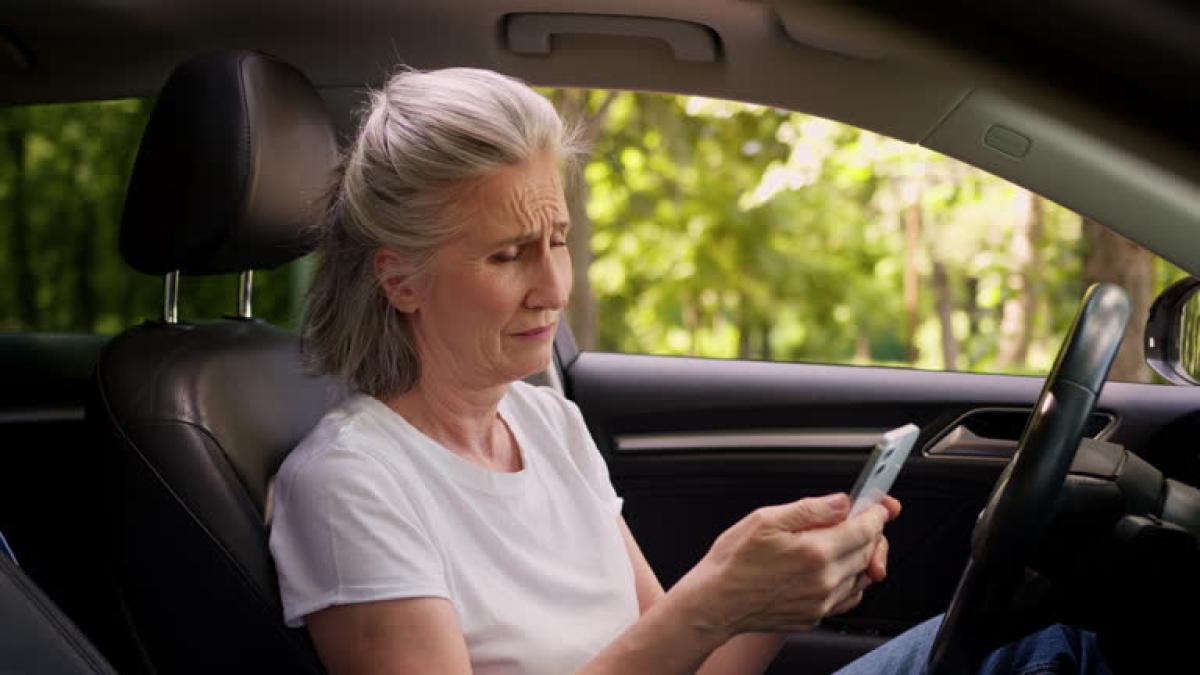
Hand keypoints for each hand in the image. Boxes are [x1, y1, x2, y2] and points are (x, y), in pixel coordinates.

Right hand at [678, 492, 895, 637]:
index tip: (879, 504)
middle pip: (868, 551)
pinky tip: (838, 567)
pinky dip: (852, 580)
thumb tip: (841, 502)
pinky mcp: (815, 616)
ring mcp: (821, 602)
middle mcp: (824, 580)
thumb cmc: (733, 561)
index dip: (877, 512)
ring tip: (848, 539)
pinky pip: (848, 597)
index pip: (865, 529)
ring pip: (862, 575)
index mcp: (815, 552)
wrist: (715, 602)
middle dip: (872, 531)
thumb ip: (809, 509)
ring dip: (862, 555)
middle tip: (864, 517)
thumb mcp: (765, 519)